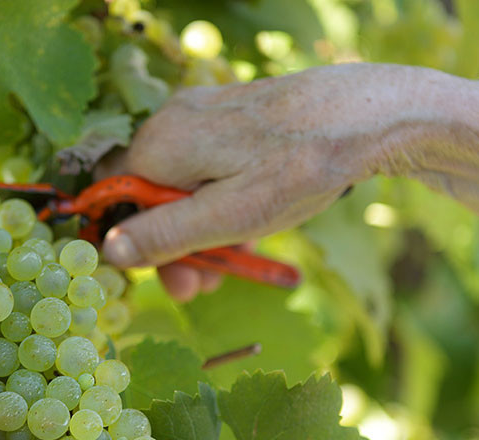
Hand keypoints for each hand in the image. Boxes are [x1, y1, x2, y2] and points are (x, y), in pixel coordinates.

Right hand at [102, 63, 427, 298]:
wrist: (368, 116)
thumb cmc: (298, 167)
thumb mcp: (228, 217)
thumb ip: (166, 236)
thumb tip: (110, 251)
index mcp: (162, 144)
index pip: (117, 197)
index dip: (137, 243)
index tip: (170, 279)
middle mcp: (174, 122)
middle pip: (152, 194)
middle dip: (177, 245)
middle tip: (205, 285)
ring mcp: (205, 116)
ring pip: (186, 186)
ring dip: (205, 230)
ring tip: (239, 263)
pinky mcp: (234, 119)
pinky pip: (212, 169)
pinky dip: (225, 203)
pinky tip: (252, 228)